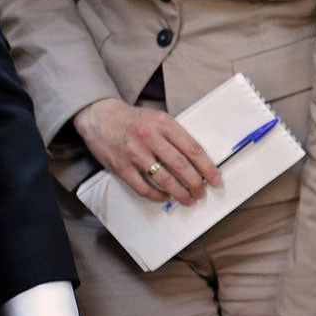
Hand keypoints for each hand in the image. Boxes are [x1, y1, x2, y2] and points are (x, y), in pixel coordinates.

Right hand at [73, 97, 221, 203]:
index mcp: (164, 124)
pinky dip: (157, 196)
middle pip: (181, 166)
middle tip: (202, 193)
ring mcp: (135, 153)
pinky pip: (143, 187)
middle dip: (196, 184)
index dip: (208, 168)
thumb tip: (196, 160)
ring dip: (180, 193)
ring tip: (188, 199)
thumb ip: (174, 136)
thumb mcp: (157, 119)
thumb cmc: (133, 120)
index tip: (216, 180)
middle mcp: (150, 137)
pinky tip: (165, 197)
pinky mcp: (121, 167)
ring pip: (164, 180)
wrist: (99, 116)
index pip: (193, 149)